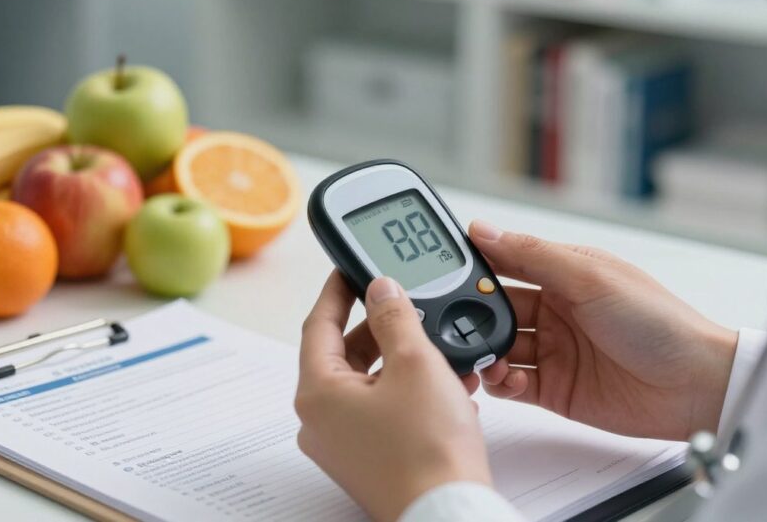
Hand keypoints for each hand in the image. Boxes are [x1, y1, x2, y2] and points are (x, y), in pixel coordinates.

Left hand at [295, 272, 490, 521]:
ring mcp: (343, 445)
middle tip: (409, 308)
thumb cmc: (427, 452)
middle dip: (383, 329)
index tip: (349, 269)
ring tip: (441, 351)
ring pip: (369, 384)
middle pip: (344, 355)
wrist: (448, 514)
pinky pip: (382, 412)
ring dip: (404, 363)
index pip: (318, 324)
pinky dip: (409, 394)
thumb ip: (396, 317)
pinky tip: (445, 389)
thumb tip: (382, 290)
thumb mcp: (416, 363)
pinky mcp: (368, 461)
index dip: (337, 291)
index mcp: (317, 394)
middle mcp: (321, 422)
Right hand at [469, 221, 738, 440]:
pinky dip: (501, 382)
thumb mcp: (591, 278)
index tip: (445, 270)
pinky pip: (510, 383)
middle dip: (473, 316)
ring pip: (497, 347)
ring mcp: (553, 350)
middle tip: (459, 322)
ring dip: (484, 351)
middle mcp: (555, 311)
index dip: (475, 267)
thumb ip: (532, 255)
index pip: (506, 264)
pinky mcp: (554, 388)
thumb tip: (484, 230)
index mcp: (564, 275)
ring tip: (488, 356)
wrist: (695, 386)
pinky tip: (509, 378)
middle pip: (494, 309)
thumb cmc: (660, 325)